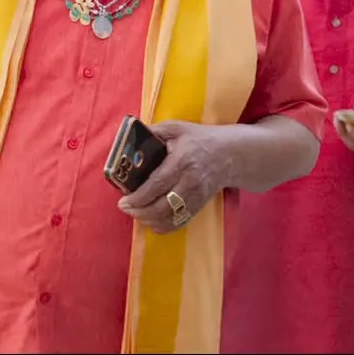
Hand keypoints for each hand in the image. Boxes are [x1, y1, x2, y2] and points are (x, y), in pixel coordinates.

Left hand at [116, 119, 230, 233]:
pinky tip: (152, 221)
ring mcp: (196, 196)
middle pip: (162, 207)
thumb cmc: (200, 138)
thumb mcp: (177, 128)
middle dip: (139, 212)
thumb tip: (131, 139)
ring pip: (170, 218)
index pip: (157, 184)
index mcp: (181, 161)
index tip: (123, 201)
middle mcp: (189, 182)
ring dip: (149, 221)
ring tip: (136, 214)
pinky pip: (180, 222)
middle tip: (125, 208)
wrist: (230, 154)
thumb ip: (154, 132)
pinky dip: (164, 227)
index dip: (139, 197)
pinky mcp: (200, 205)